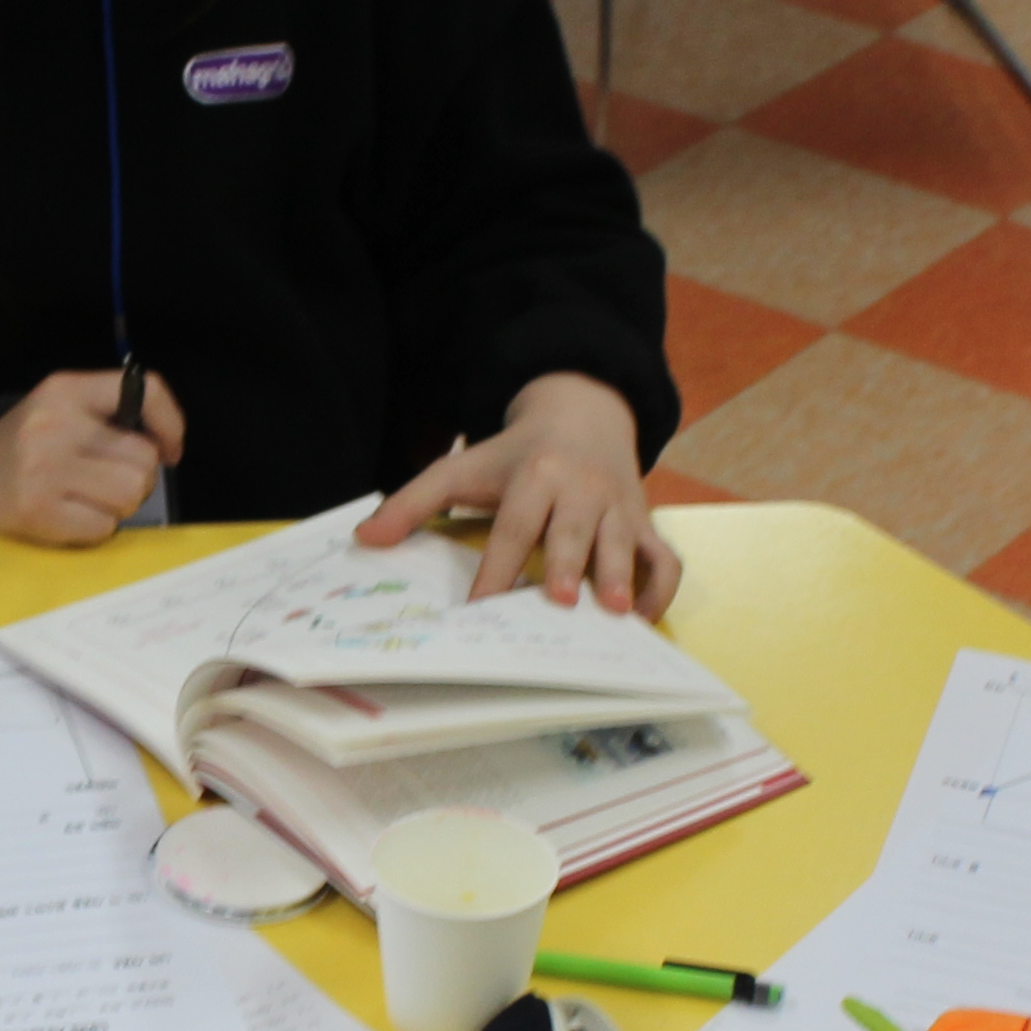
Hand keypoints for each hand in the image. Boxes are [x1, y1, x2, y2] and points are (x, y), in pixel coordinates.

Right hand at [0, 370, 183, 546]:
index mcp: (63, 390)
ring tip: (86, 502)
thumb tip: (165, 445)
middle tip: (107, 485)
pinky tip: (65, 519)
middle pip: (144, 458)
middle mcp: (55, 423)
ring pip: (130, 493)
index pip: (144, 389)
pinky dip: (93, 531)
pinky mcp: (37, 509)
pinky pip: (103, 527)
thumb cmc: (14, 453)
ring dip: (118, 507)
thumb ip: (104, 418)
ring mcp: (44, 467)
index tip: (170, 450)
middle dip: (137, 480)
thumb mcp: (54, 413)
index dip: (170, 423)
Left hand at [357, 373, 678, 612]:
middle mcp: (581, 489)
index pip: (514, 526)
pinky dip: (659, 587)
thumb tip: (366, 540)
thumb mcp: (461, 467)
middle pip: (574, 531)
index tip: (480, 608)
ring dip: (620, 576)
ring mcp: (618, 506)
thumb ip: (413, 502)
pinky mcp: (644, 522)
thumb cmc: (515, 454)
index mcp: (535, 475)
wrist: (583, 412)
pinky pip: (663, 556)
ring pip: (625, 542)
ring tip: (615, 613)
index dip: (498, 569)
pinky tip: (641, 618)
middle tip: (561, 602)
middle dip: (569, 566)